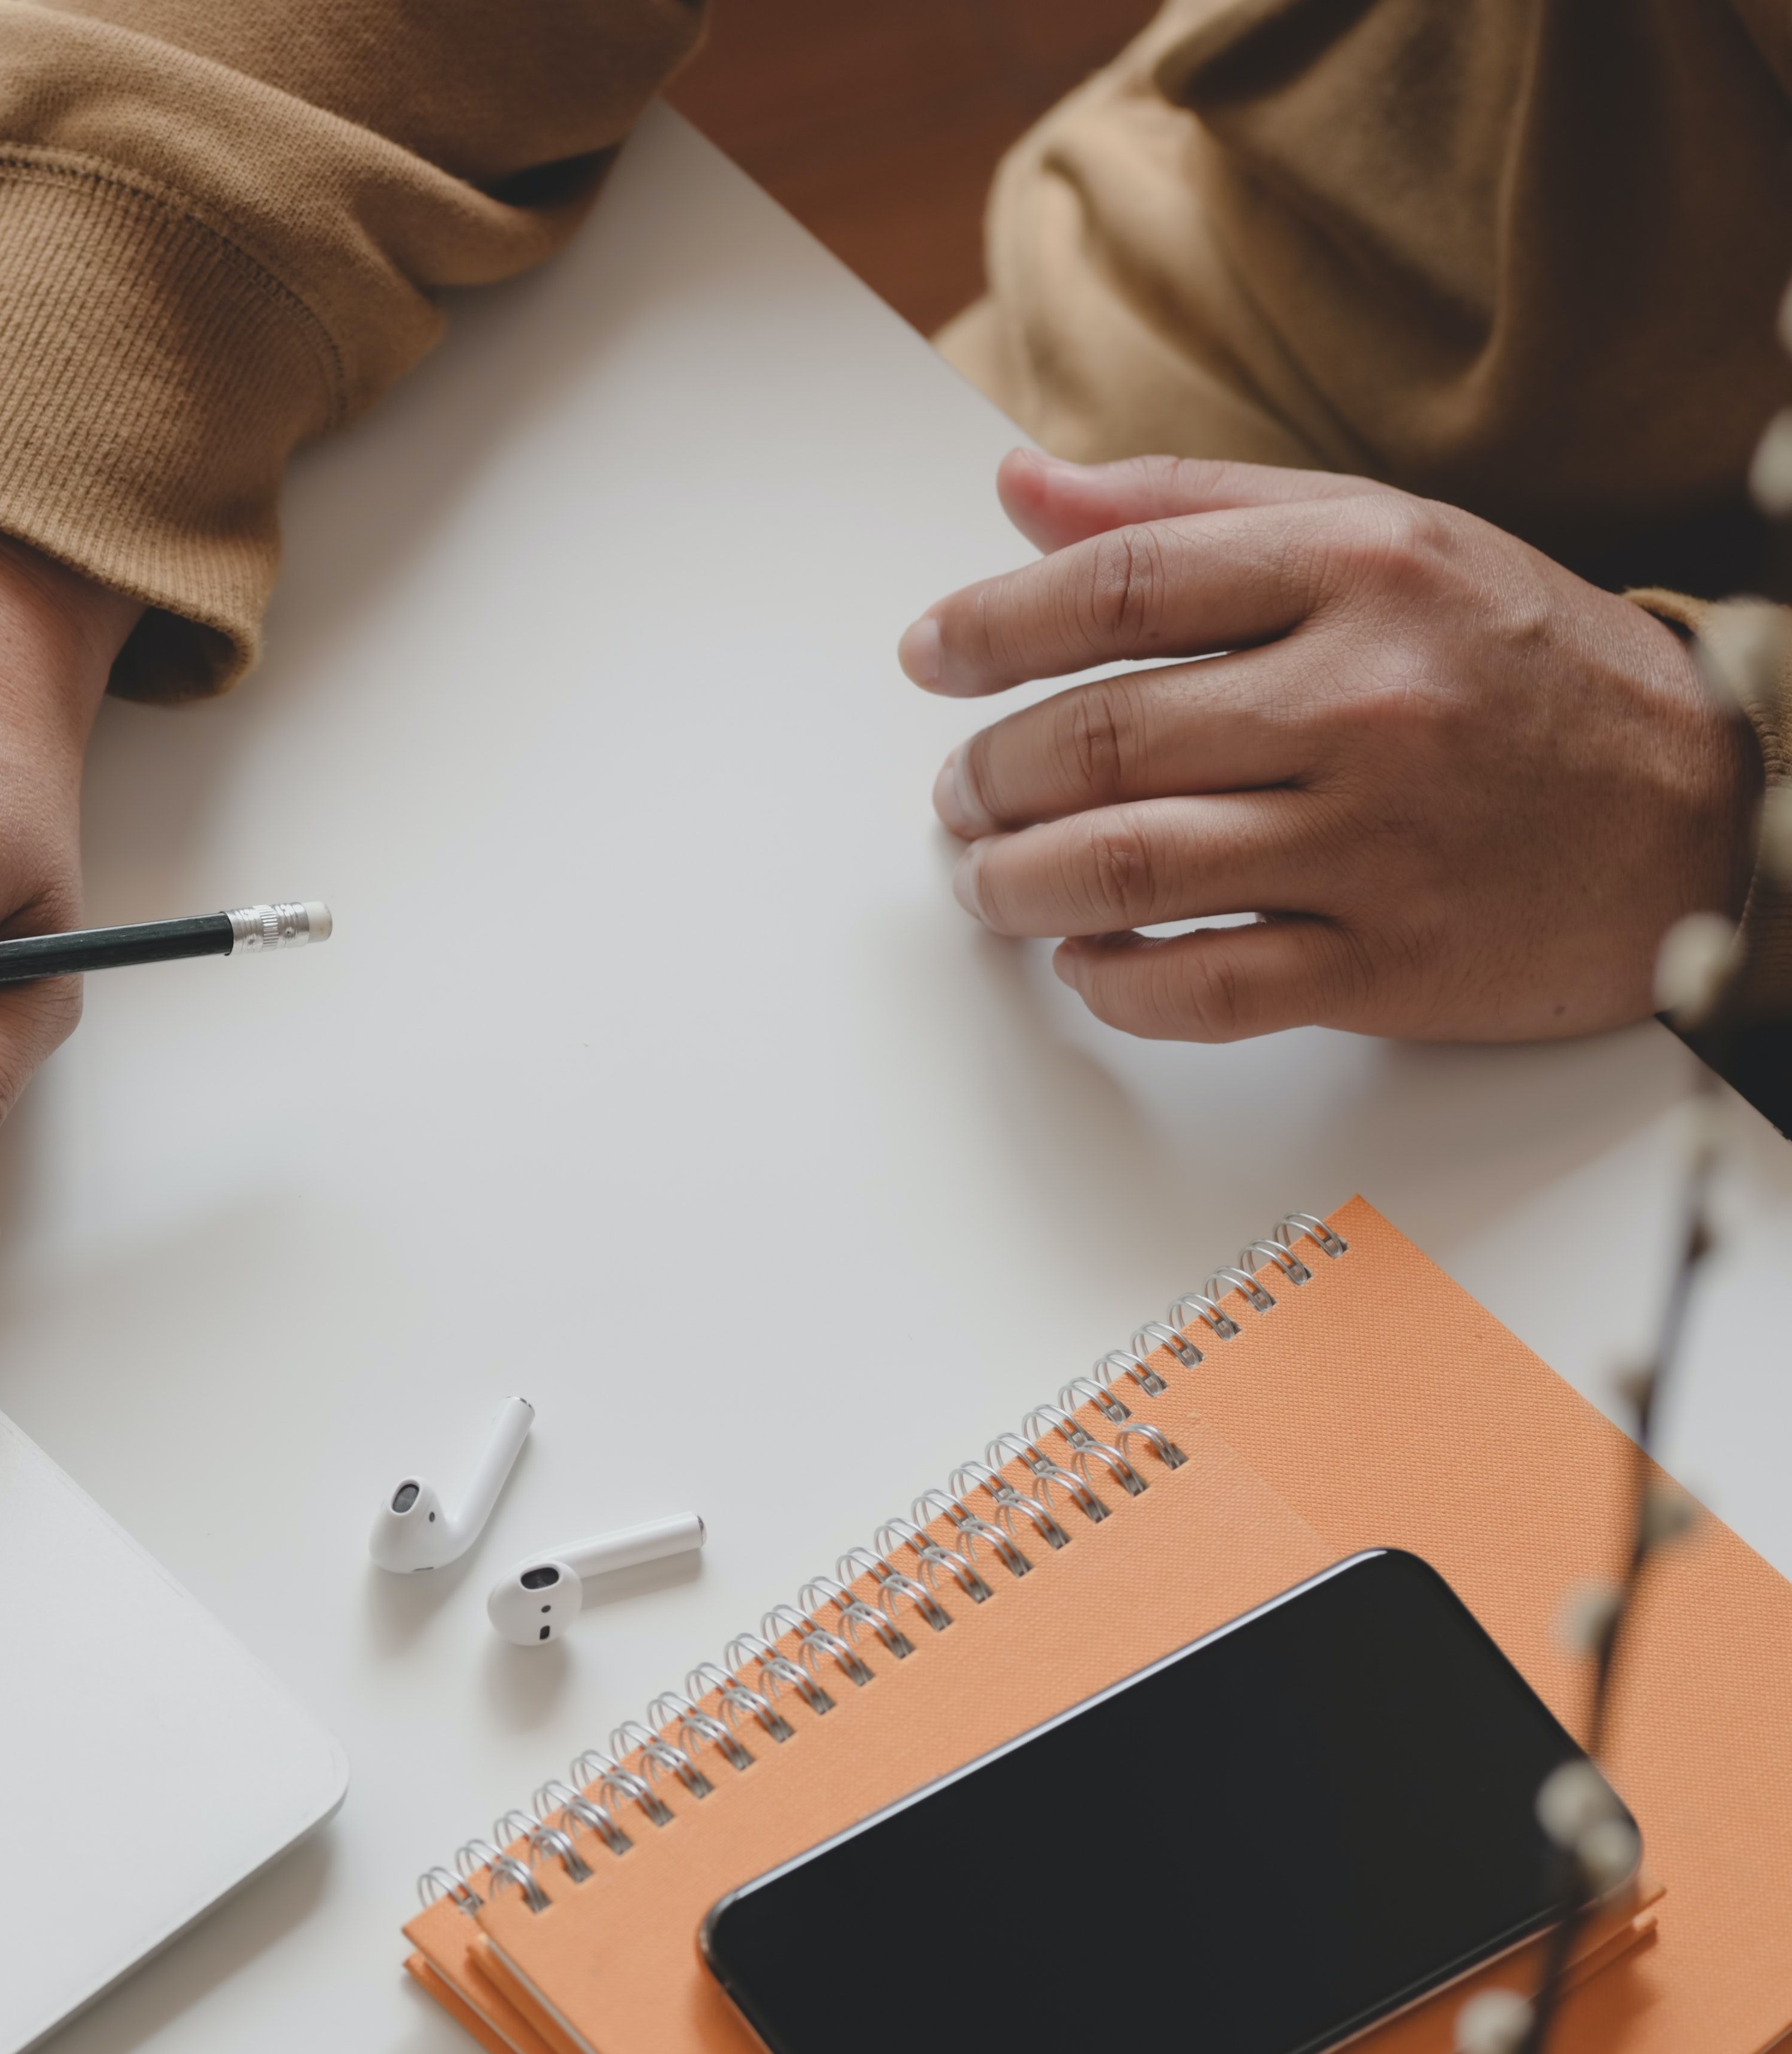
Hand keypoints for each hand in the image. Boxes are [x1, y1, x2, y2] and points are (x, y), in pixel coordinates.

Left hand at [903, 450, 1756, 1040]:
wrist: (1706, 806)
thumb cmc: (1517, 663)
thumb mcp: (1380, 539)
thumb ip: (1189, 507)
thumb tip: (1022, 483)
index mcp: (1360, 570)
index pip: (1111, 587)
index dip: (988, 627)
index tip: (930, 657)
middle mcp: (1368, 698)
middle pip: (1098, 740)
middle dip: (986, 779)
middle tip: (959, 795)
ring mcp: (1381, 837)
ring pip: (1122, 867)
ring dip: (1014, 883)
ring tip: (988, 877)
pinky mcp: (1394, 960)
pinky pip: (1202, 986)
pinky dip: (1112, 981)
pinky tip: (1090, 958)